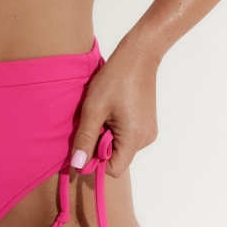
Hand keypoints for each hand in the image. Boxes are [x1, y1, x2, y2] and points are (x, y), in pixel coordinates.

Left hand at [69, 40, 159, 177]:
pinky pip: (128, 137)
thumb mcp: (93, 108)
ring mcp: (149, 132)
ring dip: (108, 136)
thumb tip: (78, 164)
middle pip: (118, 158)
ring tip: (104, 112)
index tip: (85, 141)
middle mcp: (146, 140)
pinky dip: (116, 129)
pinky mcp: (148, 124)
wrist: (138, 56)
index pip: (113, 169)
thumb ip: (85, 138)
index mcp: (134, 138)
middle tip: (94, 120)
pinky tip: (113, 110)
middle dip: (100, 145)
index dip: (96, 161)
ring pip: (121, 147)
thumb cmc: (115, 79)